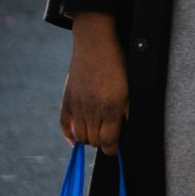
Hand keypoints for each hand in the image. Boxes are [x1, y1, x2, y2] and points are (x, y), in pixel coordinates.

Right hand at [59, 12, 127, 154]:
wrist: (95, 44)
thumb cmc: (119, 62)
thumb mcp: (130, 85)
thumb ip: (127, 109)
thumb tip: (124, 128)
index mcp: (112, 106)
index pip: (108, 140)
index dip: (113, 149)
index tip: (116, 150)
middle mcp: (92, 109)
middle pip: (93, 140)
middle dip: (102, 143)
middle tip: (108, 139)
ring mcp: (77, 105)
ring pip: (80, 136)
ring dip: (88, 139)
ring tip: (96, 135)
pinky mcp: (66, 100)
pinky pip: (64, 125)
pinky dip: (69, 135)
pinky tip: (75, 139)